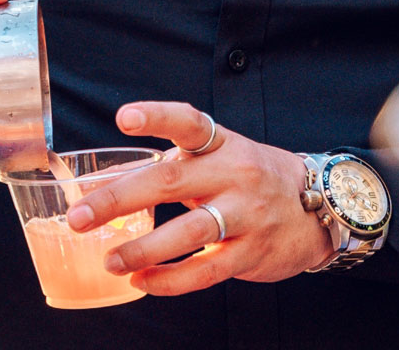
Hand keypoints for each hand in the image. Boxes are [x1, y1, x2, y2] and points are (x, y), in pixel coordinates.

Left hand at [65, 101, 333, 295]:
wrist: (319, 208)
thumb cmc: (255, 179)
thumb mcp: (224, 156)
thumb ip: (176, 165)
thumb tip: (111, 182)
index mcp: (223, 145)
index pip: (189, 122)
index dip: (157, 117)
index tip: (124, 118)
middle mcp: (234, 175)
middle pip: (171, 182)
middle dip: (119, 199)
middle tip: (79, 215)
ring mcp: (245, 215)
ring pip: (188, 232)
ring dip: (142, 248)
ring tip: (109, 259)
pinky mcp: (251, 253)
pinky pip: (205, 271)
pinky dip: (170, 280)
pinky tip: (142, 282)